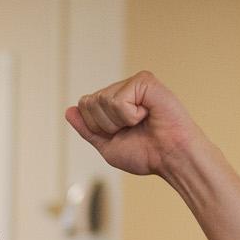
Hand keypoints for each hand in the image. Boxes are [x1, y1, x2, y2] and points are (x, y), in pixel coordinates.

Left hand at [65, 71, 205, 178]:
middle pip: (89, 102)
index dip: (96, 127)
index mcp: (113, 103)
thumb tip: (69, 110)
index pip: (84, 106)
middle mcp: (122, 90)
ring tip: (141, 122)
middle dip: (105, 124)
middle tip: (131, 129)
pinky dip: (130, 115)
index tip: (119, 134)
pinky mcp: (145, 81)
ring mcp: (134, 84)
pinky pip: (118, 100)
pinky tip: (147, 114)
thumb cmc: (146, 153)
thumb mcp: (107, 145)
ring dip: (120, 121)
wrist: (170, 158)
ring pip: (102, 100)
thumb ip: (87, 129)